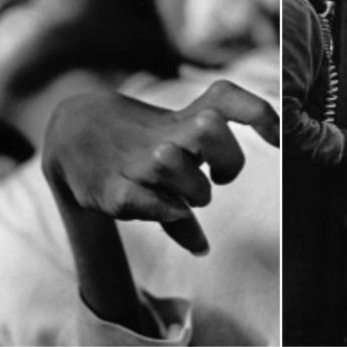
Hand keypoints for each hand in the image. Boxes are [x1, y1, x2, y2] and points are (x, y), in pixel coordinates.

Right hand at [42, 80, 278, 254]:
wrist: (68, 136)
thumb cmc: (138, 147)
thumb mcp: (173, 151)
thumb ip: (193, 189)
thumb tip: (202, 248)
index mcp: (185, 119)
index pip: (225, 98)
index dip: (259, 112)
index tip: (278, 140)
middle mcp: (164, 134)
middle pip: (209, 126)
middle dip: (227, 157)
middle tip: (220, 178)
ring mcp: (136, 160)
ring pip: (177, 165)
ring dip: (193, 190)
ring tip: (184, 197)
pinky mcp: (111, 188)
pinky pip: (147, 203)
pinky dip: (164, 211)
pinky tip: (169, 211)